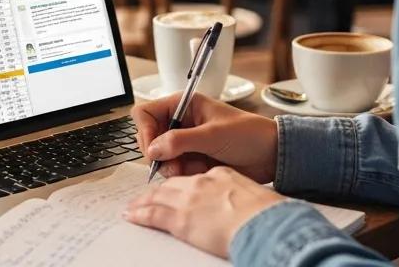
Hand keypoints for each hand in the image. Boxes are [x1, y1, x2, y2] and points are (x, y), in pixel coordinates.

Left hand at [123, 166, 288, 257]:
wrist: (264, 223)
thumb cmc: (266, 212)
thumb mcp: (253, 193)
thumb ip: (239, 193)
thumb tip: (241, 204)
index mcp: (220, 175)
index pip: (195, 177)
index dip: (183, 183)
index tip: (179, 189)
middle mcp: (201, 183)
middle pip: (172, 184)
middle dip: (158, 190)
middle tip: (147, 195)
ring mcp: (189, 200)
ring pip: (158, 197)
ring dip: (144, 201)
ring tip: (134, 206)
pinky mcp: (180, 219)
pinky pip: (153, 214)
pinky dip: (140, 214)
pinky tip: (132, 216)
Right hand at [132, 93, 277, 181]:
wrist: (271, 156)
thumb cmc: (249, 134)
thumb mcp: (213, 135)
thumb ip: (180, 141)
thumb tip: (153, 150)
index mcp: (183, 105)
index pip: (146, 113)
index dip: (145, 131)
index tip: (154, 149)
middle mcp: (180, 122)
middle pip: (149, 138)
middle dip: (159, 155)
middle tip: (174, 165)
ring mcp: (184, 143)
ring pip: (160, 158)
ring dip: (172, 167)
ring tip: (192, 170)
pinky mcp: (191, 160)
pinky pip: (173, 170)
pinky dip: (182, 175)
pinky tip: (199, 173)